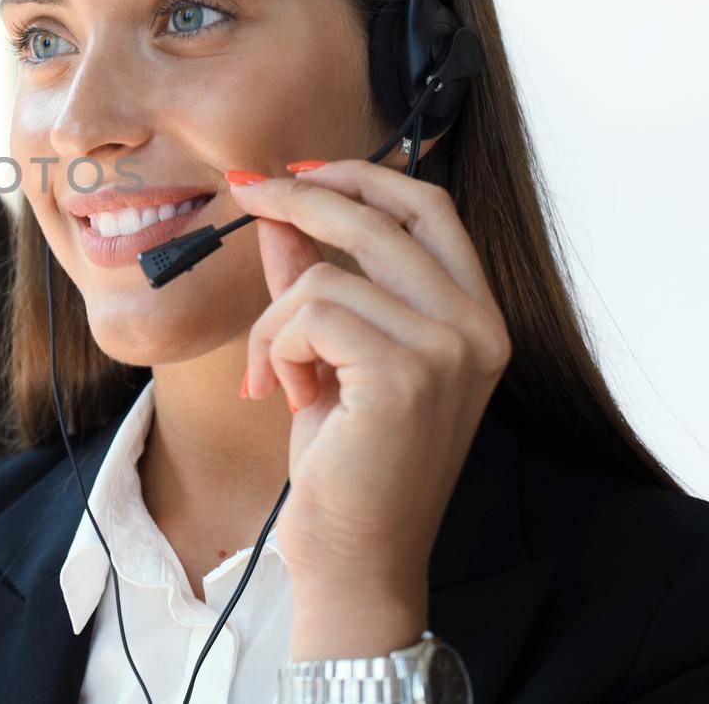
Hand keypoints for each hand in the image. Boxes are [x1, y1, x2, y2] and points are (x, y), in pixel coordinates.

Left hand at [228, 161, 509, 660]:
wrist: (353, 554)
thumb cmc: (344, 459)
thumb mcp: (328, 353)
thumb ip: (312, 276)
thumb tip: (279, 208)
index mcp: (475, 317)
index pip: (429, 208)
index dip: (362, 176)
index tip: (299, 168)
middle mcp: (478, 328)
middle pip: (379, 219)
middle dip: (299, 196)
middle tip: (246, 192)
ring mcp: (450, 349)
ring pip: (325, 274)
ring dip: (275, 321)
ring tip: (278, 376)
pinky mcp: (406, 373)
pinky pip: (309, 312)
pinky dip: (275, 347)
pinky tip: (285, 395)